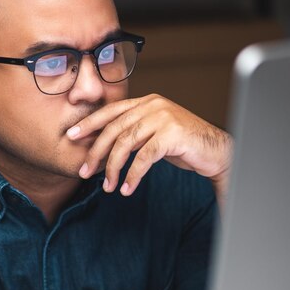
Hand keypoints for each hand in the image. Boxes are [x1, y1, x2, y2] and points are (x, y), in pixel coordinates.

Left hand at [66, 94, 232, 200]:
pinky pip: (144, 158)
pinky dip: (132, 175)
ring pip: (126, 143)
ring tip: (106, 186)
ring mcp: (163, 117)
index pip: (111, 110)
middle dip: (96, 152)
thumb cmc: (184, 145)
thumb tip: (104, 145)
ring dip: (112, 168)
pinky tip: (126, 188)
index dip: (90, 123)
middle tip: (84, 171)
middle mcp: (153, 105)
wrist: (218, 151)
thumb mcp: (155, 133)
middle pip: (114, 128)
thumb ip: (134, 132)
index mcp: (147, 101)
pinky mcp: (172, 134)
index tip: (71, 135)